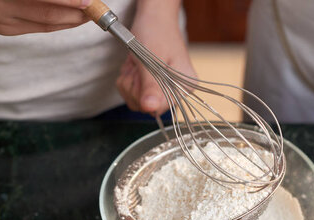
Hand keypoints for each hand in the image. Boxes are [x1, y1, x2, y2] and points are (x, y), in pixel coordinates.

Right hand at [0, 0, 90, 34]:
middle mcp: (0, 5)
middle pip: (48, 12)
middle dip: (76, 11)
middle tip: (94, 6)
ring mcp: (2, 21)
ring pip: (46, 24)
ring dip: (72, 20)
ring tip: (89, 14)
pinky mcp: (5, 31)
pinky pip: (39, 29)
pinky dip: (59, 25)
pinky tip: (72, 20)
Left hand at [116, 0, 195, 115]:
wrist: (153, 18)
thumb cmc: (156, 32)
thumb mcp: (151, 59)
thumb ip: (151, 86)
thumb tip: (150, 108)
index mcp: (184, 86)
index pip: (159, 108)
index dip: (143, 93)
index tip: (141, 72)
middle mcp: (177, 91)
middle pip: (146, 107)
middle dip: (134, 85)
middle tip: (137, 65)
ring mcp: (165, 90)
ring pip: (136, 101)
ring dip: (129, 81)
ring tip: (136, 63)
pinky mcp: (154, 87)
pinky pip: (134, 94)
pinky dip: (128, 80)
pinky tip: (135, 66)